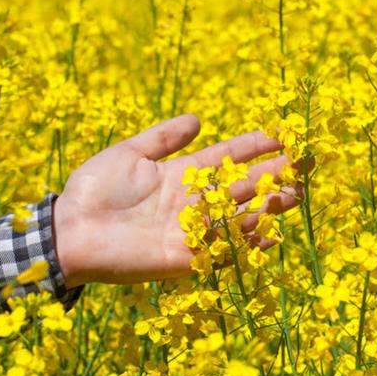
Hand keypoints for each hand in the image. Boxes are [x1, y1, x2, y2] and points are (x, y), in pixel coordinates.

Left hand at [52, 114, 298, 285]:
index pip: (227, 157)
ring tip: (298, 193)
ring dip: (269, 206)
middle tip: (307, 163)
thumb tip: (197, 118)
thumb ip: (162, 137)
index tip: (282, 133)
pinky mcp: (185, 257)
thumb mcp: (129, 153)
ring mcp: (191, 230)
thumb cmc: (93, 190)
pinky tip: (271, 234)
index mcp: (180, 174)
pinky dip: (247, 243)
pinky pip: (223, 250)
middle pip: (242, 186)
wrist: (69, 231)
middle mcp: (192, 202)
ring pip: (240, 215)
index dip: (253, 146)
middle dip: (274, 174)